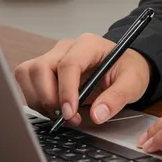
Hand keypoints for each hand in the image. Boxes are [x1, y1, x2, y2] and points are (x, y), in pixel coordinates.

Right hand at [14, 33, 151, 125]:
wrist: (123, 69)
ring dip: (39, 100)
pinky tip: (55, 110)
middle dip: (48, 98)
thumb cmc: (127, 70)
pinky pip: (27, 83)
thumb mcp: (133, 82)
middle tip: (66, 117)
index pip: (68, 64)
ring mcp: (53, 57)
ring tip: (61, 115)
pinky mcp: (44, 69)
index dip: (65, 90)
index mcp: (89, 45)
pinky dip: (37, 101)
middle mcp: (66, 48)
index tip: (70, 113)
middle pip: (40, 68)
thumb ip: (118, 97)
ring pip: (28, 74)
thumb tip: (98, 114)